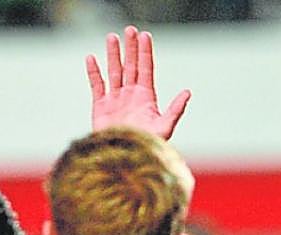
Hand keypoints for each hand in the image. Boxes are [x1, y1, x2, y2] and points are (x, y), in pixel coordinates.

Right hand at [86, 25, 189, 139]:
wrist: (127, 158)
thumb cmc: (148, 145)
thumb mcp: (165, 127)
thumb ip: (175, 109)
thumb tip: (188, 92)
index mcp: (147, 97)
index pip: (146, 69)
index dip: (145, 52)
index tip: (144, 35)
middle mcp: (131, 95)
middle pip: (131, 66)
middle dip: (130, 48)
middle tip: (129, 29)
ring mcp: (116, 100)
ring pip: (114, 71)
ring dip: (113, 55)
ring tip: (112, 37)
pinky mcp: (101, 107)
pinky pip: (97, 85)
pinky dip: (94, 72)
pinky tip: (92, 58)